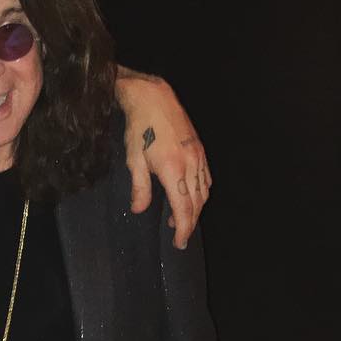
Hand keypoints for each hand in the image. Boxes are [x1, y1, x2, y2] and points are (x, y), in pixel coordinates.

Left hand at [115, 69, 210, 249]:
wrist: (154, 99)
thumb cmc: (140, 129)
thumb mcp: (134, 161)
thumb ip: (140, 188)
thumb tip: (138, 210)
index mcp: (173, 170)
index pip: (183, 209)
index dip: (182, 228)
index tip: (179, 242)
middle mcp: (191, 165)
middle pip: (197, 204)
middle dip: (190, 223)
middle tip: (181, 238)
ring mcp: (198, 156)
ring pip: (204, 191)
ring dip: (196, 209)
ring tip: (182, 220)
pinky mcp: (200, 149)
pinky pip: (206, 177)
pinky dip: (202, 192)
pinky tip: (193, 197)